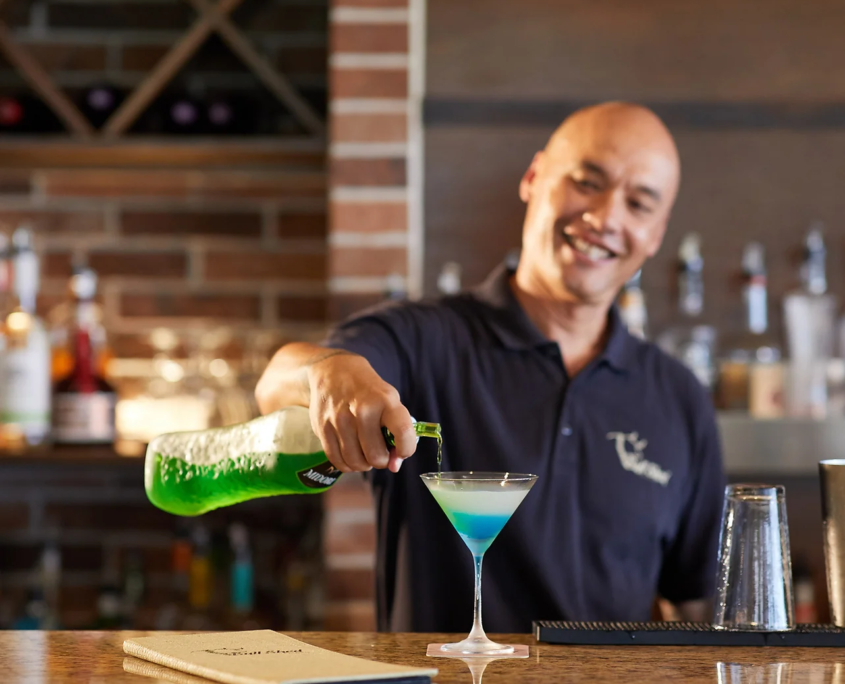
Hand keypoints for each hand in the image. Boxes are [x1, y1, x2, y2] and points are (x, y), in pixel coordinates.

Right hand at [307, 351, 416, 472]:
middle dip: (382, 461)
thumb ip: (397, 431)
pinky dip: (347, 465)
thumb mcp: (389, 400)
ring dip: (364, 464)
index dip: (406, 449)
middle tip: (380, 453)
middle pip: (376, 456)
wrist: (333, 371)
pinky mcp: (322, 428)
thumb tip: (395, 465)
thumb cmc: (368, 390)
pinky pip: (337, 460)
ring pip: (356, 462)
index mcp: (385, 400)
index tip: (403, 452)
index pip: (402, 432)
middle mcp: (362, 410)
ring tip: (365, 454)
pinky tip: (351, 456)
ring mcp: (340, 420)